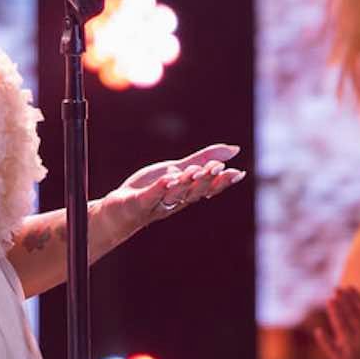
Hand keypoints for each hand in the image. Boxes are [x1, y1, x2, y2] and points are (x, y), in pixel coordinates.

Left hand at [99, 143, 245, 237]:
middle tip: (219, 168)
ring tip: (195, 171)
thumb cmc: (151, 189)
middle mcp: (175, 201)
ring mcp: (157, 203)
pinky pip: (151, 196)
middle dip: (207, 180)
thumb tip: (235, 149)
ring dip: (186, 183)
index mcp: (187, 192)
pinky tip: (168, 179)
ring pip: (175, 194)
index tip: (238, 173)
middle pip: (195, 192)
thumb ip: (205, 159)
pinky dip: (160, 188)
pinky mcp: (139, 202)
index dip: (223, 182)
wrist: (120, 209)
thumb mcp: (180, 169)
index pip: (209, 188)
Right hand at [312, 286, 359, 358]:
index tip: (350, 288)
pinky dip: (325, 341)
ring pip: (341, 327)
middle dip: (345, 302)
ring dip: (335, 315)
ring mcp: (350, 345)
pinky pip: (331, 349)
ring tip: (330, 302)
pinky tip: (319, 332)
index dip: (358, 300)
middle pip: (351, 315)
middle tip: (337, 289)